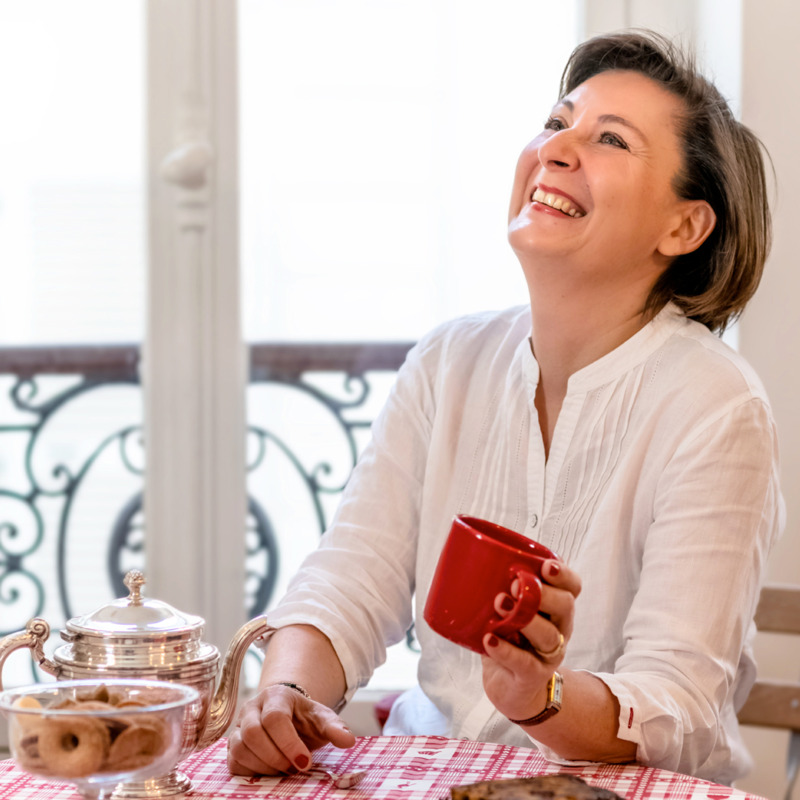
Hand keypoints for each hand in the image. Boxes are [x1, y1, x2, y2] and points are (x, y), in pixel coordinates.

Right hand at [227, 684, 355, 775]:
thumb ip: (334, 727)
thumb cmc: (303, 718)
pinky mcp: (232, 745)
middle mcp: (252, 708)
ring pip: (240, 748)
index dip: (289, 744)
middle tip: (294, 769)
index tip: (305, 763)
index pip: (275, 718)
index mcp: (276, 696)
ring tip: (284, 770)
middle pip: (253, 733)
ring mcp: (239, 726)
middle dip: (275, 757)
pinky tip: (270, 772)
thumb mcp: (322, 718)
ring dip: (264, 766)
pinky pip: (233, 762)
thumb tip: (348, 740)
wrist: (288, 717)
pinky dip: (251, 772)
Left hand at [480, 559, 580, 722]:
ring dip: (525, 619)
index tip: (547, 565)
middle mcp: (559, 630)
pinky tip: (489, 639)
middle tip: (515, 585)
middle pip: (566, 607)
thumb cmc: (511, 641)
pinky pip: (524, 663)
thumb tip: (472, 563)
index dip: (565, 575)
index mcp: (556, 610)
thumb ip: (503, 592)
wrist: (513, 690)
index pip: (573, 588)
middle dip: (543, 593)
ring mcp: (548, 655)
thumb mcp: (510, 614)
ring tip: (499, 605)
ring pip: (548, 635)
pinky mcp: (532, 677)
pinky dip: (505, 650)